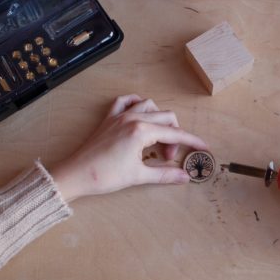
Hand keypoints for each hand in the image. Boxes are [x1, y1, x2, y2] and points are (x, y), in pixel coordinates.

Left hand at [50, 95, 207, 201]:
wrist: (76, 174)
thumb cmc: (104, 176)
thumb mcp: (138, 176)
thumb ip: (165, 174)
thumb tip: (184, 177)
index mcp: (142, 131)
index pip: (175, 134)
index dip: (191, 141)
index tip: (203, 147)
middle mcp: (132, 118)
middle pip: (166, 118)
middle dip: (174, 136)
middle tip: (169, 156)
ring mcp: (119, 116)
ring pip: (149, 106)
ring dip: (159, 119)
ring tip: (157, 139)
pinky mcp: (109, 118)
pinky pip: (125, 101)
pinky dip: (136, 104)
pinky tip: (140, 114)